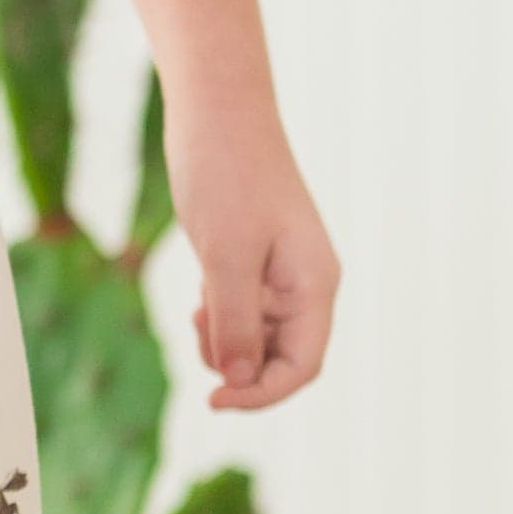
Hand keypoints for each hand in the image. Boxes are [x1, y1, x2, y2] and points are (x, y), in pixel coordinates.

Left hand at [166, 108, 337, 410]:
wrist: (215, 113)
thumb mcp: (225, 256)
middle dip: (238, 365)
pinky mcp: (254, 261)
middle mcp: (306, 283)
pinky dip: (218, 318)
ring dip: (224, 342)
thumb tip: (236, 381)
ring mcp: (281, 273)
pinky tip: (198, 299)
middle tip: (199, 329)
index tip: (212, 400)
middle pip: (280, 359)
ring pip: (257, 339)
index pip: (303, 367)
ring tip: (197, 310)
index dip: (261, 395)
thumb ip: (234, 321)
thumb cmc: (225, 176)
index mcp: (315, 284)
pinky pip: (242, 312)